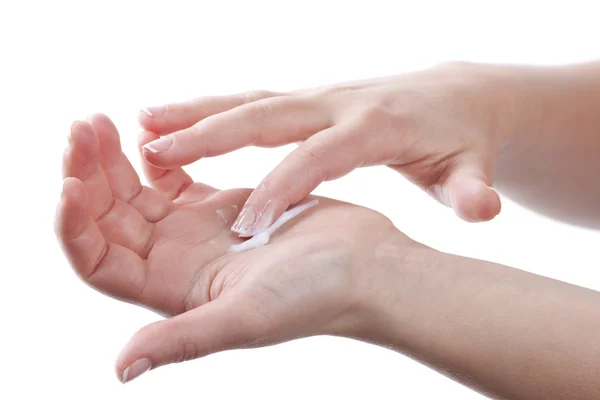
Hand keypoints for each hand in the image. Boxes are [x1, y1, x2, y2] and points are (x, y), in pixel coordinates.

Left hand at [55, 114, 415, 382]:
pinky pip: (172, 180)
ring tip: (100, 121)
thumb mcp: (247, 317)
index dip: (75, 225)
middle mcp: (177, 263)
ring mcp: (197, 233)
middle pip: (111, 219)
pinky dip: (154, 157)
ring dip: (113, 160)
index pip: (100, 261)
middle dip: (89, 174)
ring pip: (137, 195)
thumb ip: (184, 339)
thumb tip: (122, 369)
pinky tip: (146, 135)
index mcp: (174, 290)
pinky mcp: (221, 207)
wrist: (366, 266)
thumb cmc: (317, 295)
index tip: (69, 180)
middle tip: (81, 127)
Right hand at [139, 62, 508, 235]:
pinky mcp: (309, 99)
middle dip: (210, 134)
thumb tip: (484, 211)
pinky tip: (171, 122)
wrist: (458, 96)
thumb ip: (472, 192)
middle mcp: (337, 105)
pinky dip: (209, 111)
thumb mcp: (469, 170)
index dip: (281, 190)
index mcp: (373, 128)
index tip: (242, 227)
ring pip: (249, 101)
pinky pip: (252, 104)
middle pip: (267, 114)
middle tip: (153, 153)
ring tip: (140, 124)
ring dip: (195, 112)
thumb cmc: (459, 141)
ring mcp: (319, 97)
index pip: (318, 158)